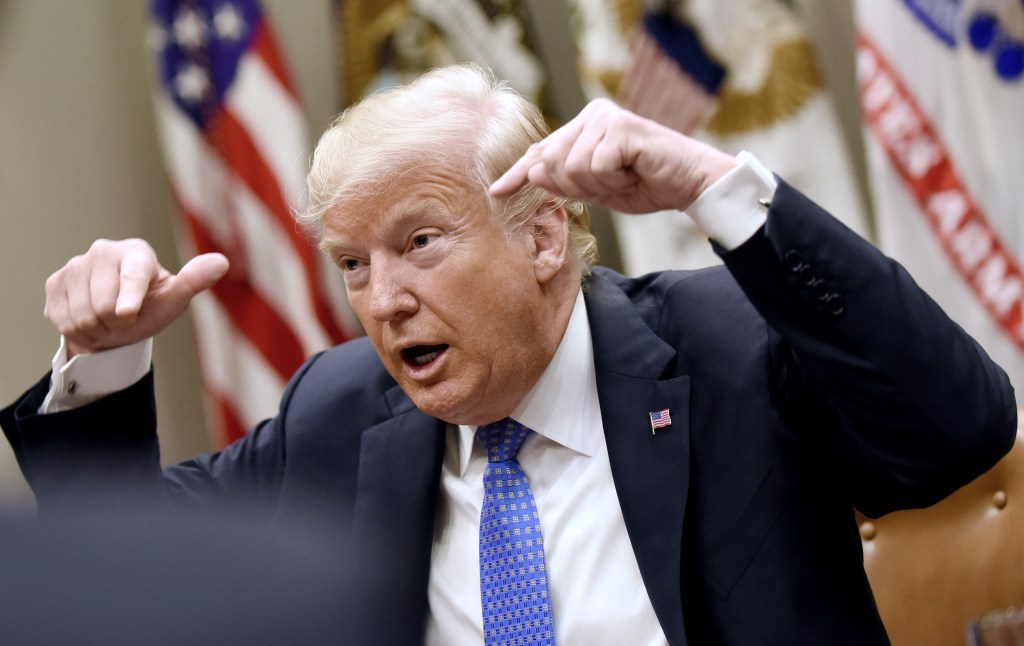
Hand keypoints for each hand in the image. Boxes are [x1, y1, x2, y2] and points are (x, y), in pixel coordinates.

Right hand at [44, 239, 228, 357]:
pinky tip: (89, 319)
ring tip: (108, 320)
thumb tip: (221, 262)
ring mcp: (75, 265)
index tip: (127, 314)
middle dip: (116, 323)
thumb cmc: (152, 306)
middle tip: (126, 319)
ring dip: (97, 329)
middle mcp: (103, 251)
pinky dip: (78, 330)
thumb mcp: (174, 299)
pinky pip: (63, 319)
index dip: (128, 298)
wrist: (117, 321)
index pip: (131, 274)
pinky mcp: (55, 282)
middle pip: (103, 306)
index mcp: (136, 252)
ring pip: (81, 316)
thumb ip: (194, 281)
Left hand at [490, 98, 735, 213]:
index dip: (517, 174)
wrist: (689, 184)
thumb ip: (565, 181)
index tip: (496, 192)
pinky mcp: (621, 128)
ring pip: (572, 167)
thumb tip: (531, 172)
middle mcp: (592, 116)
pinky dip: (613, 180)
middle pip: (551, 163)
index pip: (541, 152)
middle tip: (612, 183)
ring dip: (599, 184)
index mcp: (583, 127)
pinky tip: (633, 172)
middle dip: (577, 186)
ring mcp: (606, 119)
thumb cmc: (646, 184)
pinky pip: (595, 166)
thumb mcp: (597, 188)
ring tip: (625, 176)